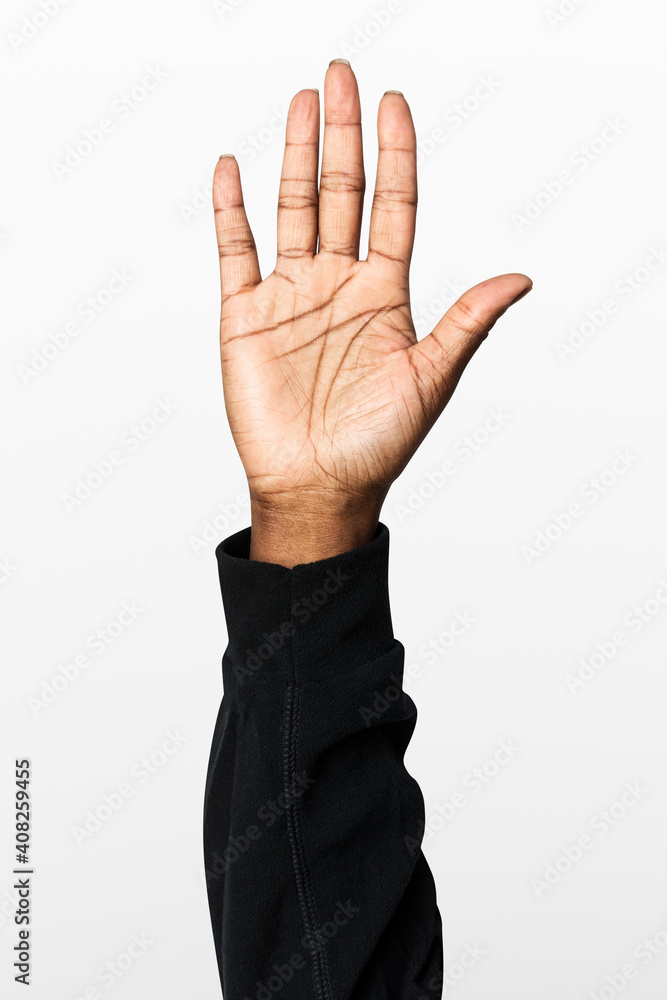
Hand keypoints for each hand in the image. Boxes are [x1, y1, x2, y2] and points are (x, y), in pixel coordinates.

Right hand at [213, 60, 531, 564]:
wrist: (317, 486)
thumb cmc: (377, 443)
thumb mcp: (431, 378)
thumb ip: (468, 322)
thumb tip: (521, 276)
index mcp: (385, 294)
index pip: (393, 208)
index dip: (395, 155)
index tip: (395, 104)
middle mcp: (339, 284)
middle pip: (343, 193)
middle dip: (343, 135)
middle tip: (341, 74)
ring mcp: (291, 294)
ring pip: (293, 209)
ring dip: (296, 156)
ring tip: (302, 103)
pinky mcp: (245, 314)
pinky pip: (235, 250)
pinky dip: (231, 210)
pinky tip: (233, 169)